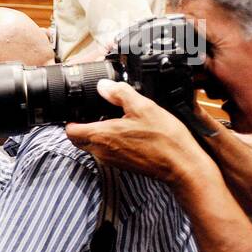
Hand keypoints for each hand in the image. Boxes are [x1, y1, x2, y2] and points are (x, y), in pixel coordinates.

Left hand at [64, 79, 215, 187]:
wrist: (181, 165)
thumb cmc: (164, 139)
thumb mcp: (143, 107)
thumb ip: (120, 94)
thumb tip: (103, 86)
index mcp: (101, 136)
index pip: (70, 130)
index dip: (71, 119)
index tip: (79, 109)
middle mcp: (101, 152)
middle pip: (78, 139)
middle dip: (81, 126)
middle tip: (94, 112)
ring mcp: (111, 160)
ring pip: (92, 146)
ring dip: (96, 133)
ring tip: (113, 119)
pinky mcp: (122, 164)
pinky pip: (107, 151)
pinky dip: (110, 141)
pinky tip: (127, 130)